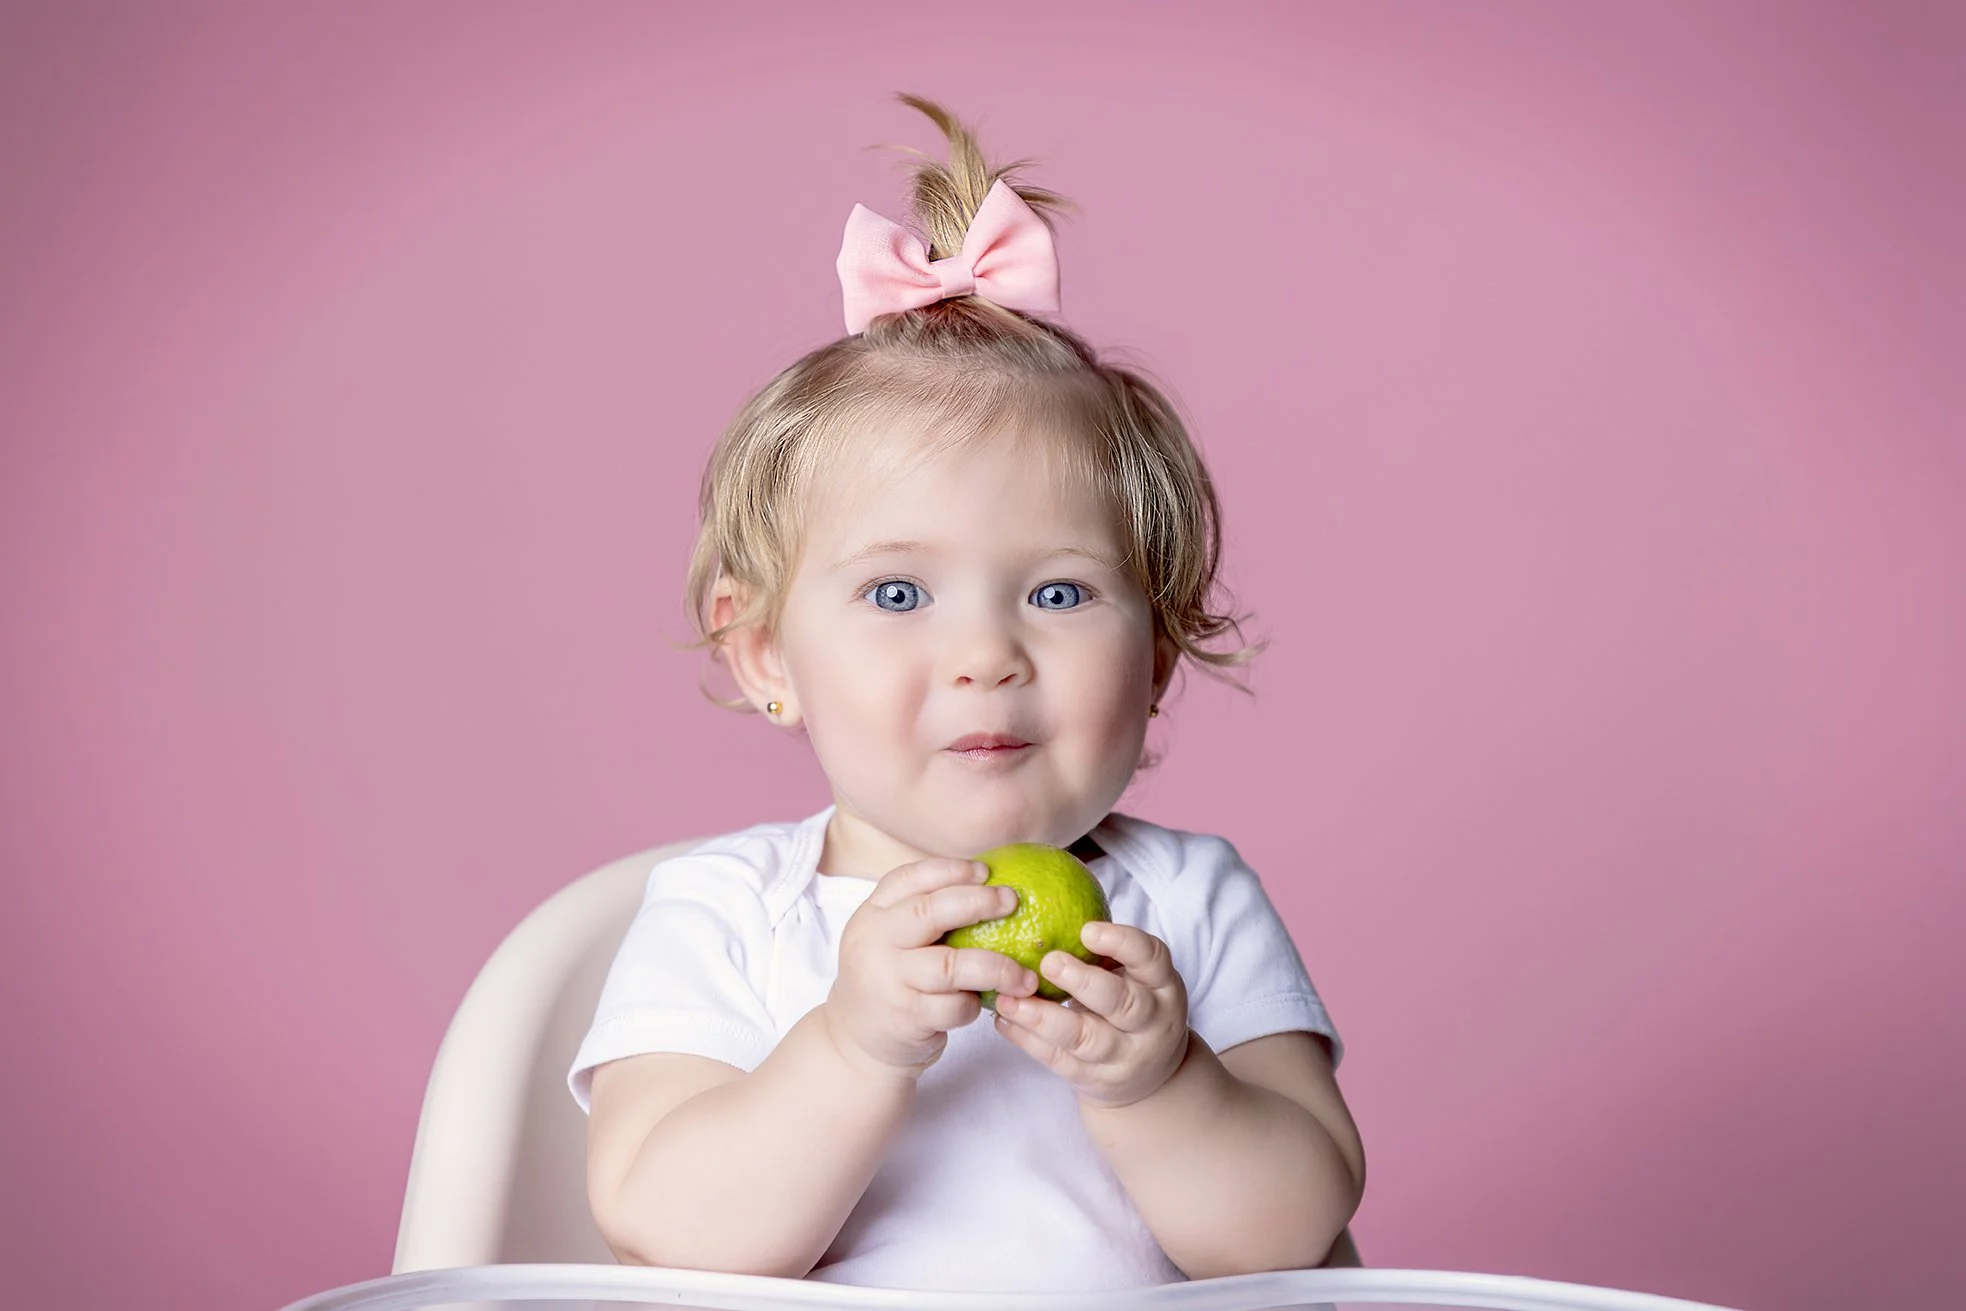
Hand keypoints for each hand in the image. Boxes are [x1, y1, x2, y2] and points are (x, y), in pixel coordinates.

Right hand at [824, 858, 1040, 1080]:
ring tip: (1024, 975)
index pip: (907, 878)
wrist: (856, 1041)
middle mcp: (874, 943)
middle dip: (978, 902)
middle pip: (928, 912)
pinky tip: (983, 1003)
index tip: (986, 871)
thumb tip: (988, 881)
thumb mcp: (890, 939)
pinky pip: (954, 1006)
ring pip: (951, 966)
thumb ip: (921, 912)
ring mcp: (888, 981)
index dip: (950, 869)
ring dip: (996, 967)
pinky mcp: (905, 1017)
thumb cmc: (890, 979)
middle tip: (1012, 901)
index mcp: (872, 915)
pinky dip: (974, 1004)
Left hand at [992, 921, 1189, 1108]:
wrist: (1150, 1078)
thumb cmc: (1132, 1005)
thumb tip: (1044, 895)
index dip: (1122, 943)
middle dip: (1085, 983)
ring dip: (1043, 1017)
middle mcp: (1151, 1022)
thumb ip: (1106, 948)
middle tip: (1048, 962)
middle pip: (1123, 1003)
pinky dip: (1028, 1041)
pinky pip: (1059, 1062)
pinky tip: (1003, 1020)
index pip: (1151, 959)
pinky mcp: (1095, 1080)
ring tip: (1007, 998)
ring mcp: (1124, 1056)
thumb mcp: (1137, 976)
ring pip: (1086, 1039)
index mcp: (1163, 986)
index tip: (1087, 929)